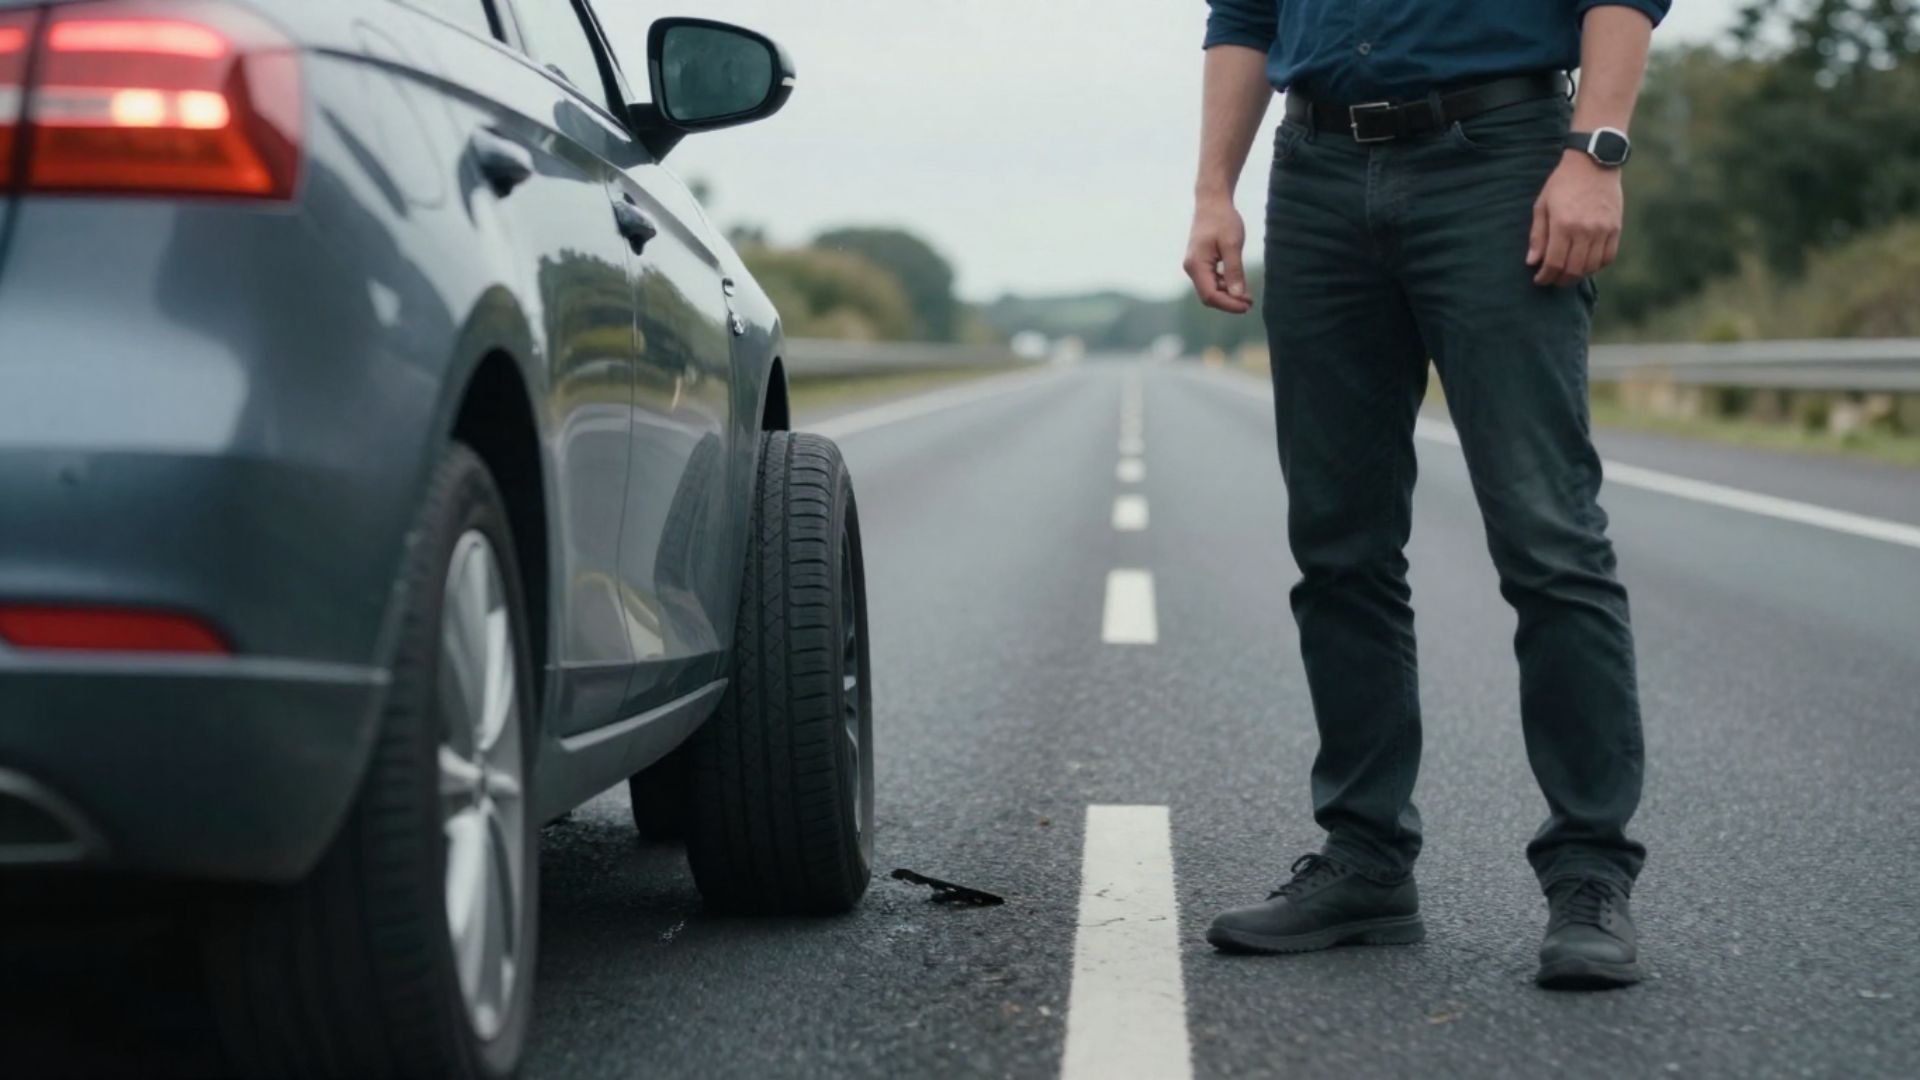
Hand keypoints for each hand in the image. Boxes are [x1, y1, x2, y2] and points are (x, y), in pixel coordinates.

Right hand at [1184, 198, 1253, 313]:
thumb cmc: (1222, 219)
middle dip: (1229, 302)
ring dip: (1228, 295)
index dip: (1229, 304)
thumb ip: (1234, 270)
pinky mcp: (1200, 263)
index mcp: (1196, 265)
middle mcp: (1191, 268)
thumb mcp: (1232, 244)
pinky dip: (1224, 286)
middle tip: (1249, 303)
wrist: (1212, 202)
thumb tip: (1238, 295)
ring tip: (1247, 295)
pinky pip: (1211, 281)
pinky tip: (1238, 284)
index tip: (1247, 306)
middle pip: (1208, 296)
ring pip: (1210, 290)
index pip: (1210, 295)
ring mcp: (1194, 266)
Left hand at [1527, 153, 1622, 285]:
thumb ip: (1537, 235)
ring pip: (1591, 267)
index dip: (1545, 276)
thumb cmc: (1563, 183)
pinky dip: (1596, 266)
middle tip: (1552, 279)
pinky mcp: (1616, 228)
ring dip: (1578, 275)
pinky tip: (1586, 264)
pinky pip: (1608, 257)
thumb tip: (1532, 262)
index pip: (1554, 262)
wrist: (1594, 163)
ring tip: (1567, 273)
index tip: (1539, 279)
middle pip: (1573, 269)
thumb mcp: (1542, 205)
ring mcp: (1603, 230)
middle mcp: (1585, 230)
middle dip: (1560, 279)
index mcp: (1563, 224)